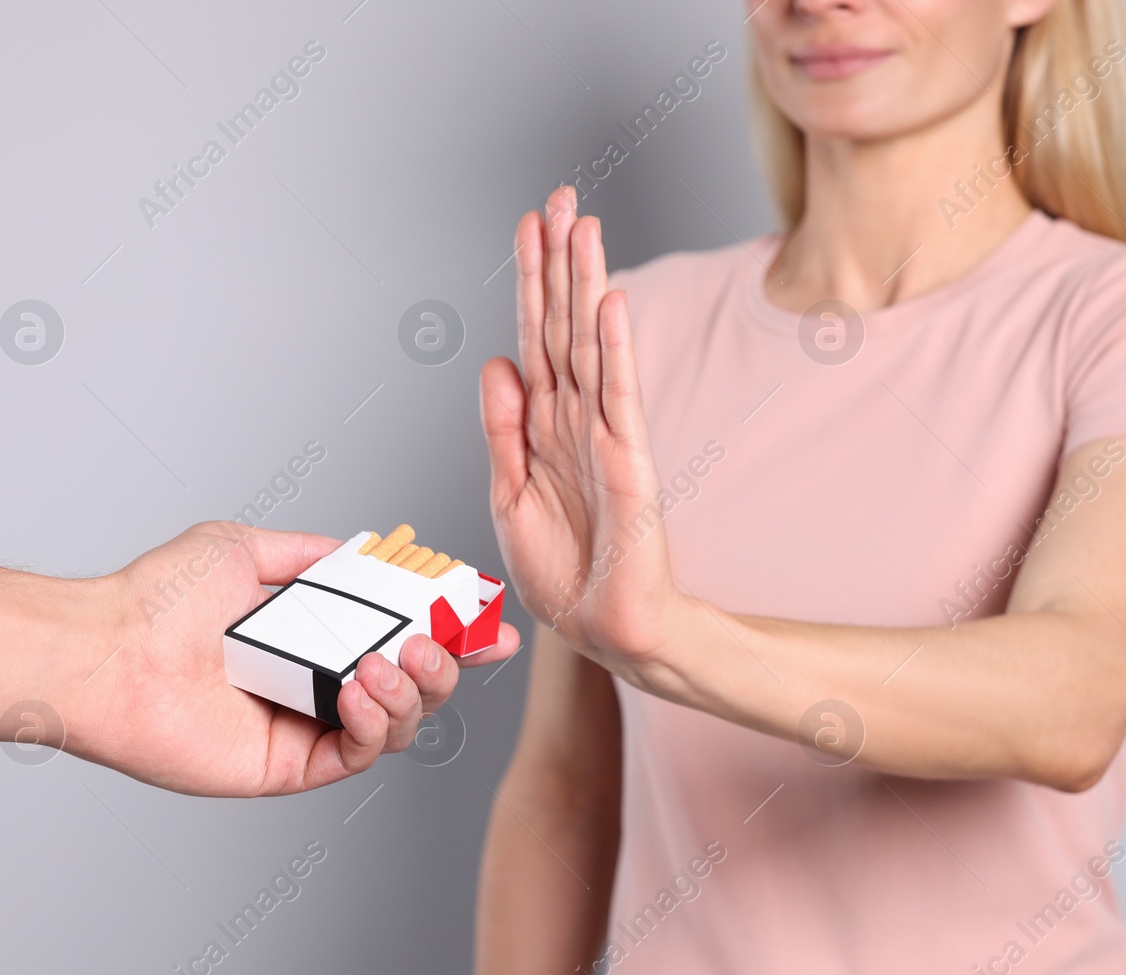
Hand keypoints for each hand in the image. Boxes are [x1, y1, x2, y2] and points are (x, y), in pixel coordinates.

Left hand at [69, 521, 519, 796]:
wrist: (109, 650)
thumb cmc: (161, 598)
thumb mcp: (247, 546)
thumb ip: (313, 554)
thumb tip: (370, 549)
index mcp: (313, 635)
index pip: (401, 635)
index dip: (453, 631)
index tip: (491, 622)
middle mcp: (317, 682)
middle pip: (416, 684)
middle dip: (446, 663)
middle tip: (442, 640)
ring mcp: (307, 726)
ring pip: (399, 722)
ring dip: (412, 690)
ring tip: (387, 662)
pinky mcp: (290, 766)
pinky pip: (358, 752)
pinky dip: (376, 723)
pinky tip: (361, 691)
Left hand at [479, 186, 682, 672]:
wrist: (603, 627)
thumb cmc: (563, 570)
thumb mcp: (509, 495)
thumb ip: (503, 429)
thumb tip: (496, 363)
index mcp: (544, 425)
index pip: (536, 336)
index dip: (532, 281)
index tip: (530, 225)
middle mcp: (575, 418)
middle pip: (564, 324)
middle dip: (561, 260)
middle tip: (561, 197)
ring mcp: (605, 435)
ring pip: (591, 345)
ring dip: (587, 284)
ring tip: (585, 226)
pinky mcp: (629, 463)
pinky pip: (619, 396)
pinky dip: (615, 349)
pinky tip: (612, 304)